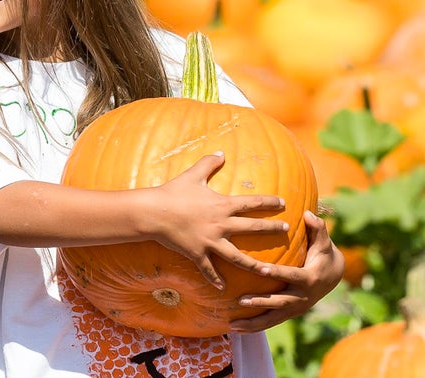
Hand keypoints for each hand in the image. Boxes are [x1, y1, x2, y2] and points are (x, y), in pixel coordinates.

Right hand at [150, 152, 288, 289]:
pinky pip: (209, 269)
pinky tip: (223, 288)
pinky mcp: (197, 253)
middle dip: (271, 229)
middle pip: (252, 228)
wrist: (154, 212)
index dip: (269, 203)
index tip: (283, 204)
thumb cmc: (173, 192)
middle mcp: (221, 224)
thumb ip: (209, 163)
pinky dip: (216, 279)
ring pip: (238, 257)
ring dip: (254, 265)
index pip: (252, 203)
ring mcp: (210, 241)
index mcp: (222, 205)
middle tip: (286, 231)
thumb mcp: (192, 174)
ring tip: (269, 271)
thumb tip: (221, 152)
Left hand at [228, 210, 345, 332]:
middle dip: (261, 302)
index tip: (261, 269)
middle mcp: (302, 297)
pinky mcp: (288, 313)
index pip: (291, 276)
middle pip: (280, 303)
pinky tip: (235, 328)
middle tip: (241, 300)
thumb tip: (309, 214)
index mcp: (309, 279)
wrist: (333, 276)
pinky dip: (254, 327)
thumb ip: (317, 229)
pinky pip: (270, 322)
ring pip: (273, 318)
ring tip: (233, 325)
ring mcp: (295, 308)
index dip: (278, 273)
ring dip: (253, 323)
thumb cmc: (323, 253)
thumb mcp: (323, 242)